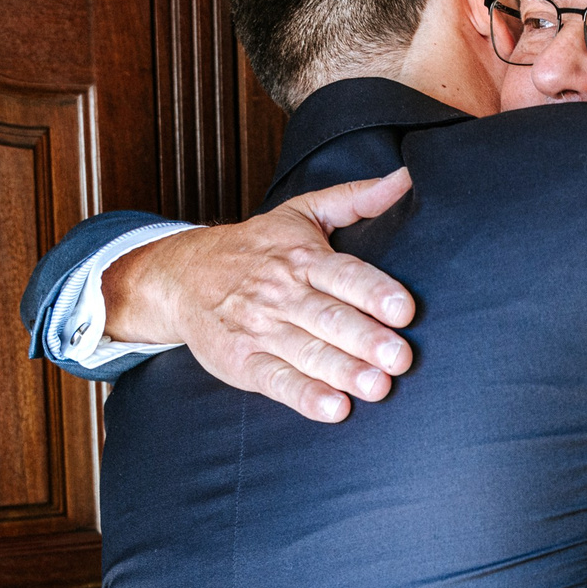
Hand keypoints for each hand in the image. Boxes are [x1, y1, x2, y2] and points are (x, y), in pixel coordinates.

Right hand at [104, 170, 415, 421]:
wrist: (180, 275)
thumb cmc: (256, 247)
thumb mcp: (301, 213)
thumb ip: (356, 198)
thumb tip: (406, 178)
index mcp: (303, 258)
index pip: (344, 274)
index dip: (374, 291)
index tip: (404, 309)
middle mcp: (284, 294)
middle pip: (329, 317)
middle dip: (366, 338)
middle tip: (400, 358)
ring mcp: (261, 330)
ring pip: (307, 352)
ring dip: (343, 371)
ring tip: (377, 386)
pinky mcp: (242, 362)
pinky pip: (277, 380)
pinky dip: (305, 396)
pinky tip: (334, 409)